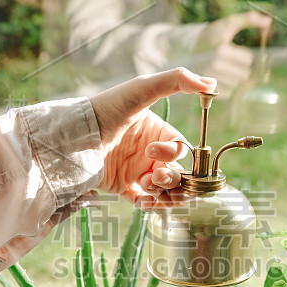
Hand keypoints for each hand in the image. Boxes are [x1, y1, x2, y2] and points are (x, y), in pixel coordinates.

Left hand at [89, 67, 216, 207]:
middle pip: (178, 173)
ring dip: (164, 194)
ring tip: (148, 188)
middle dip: (173, 179)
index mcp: (157, 133)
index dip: (174, 153)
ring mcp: (137, 171)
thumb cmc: (107, 108)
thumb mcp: (142, 89)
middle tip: (155, 177)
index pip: (181, 149)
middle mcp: (150, 153)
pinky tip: (143, 202)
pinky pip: (145, 202)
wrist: (75, 136)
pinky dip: (149, 205)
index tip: (153, 151)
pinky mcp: (123, 187)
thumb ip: (177, 81)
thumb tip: (212, 84)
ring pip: (166, 190)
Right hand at [196, 12, 272, 97]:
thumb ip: (249, 19)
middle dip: (241, 67)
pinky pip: (229, 93)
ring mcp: (211, 78)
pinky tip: (222, 78)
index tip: (234, 52)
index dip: (244, 55)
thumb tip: (268, 21)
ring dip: (235, 77)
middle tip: (231, 62)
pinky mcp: (208, 88)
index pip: (248, 60)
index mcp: (222, 50)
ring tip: (226, 69)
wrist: (189, 48)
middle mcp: (216, 65)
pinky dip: (228, 86)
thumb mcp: (229, 24)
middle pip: (244, 74)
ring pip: (237, 84)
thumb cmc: (213, 35)